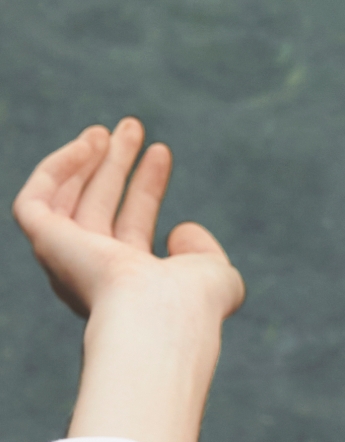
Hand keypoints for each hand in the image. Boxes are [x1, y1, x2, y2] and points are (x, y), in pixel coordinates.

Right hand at [13, 121, 242, 333]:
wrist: (162, 316)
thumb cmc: (192, 303)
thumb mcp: (213, 274)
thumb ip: (203, 253)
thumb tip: (180, 229)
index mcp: (129, 284)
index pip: (130, 226)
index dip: (145, 187)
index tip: (162, 151)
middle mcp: (93, 274)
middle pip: (97, 207)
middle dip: (113, 165)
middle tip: (132, 125)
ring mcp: (67, 260)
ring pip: (65, 201)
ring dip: (86, 159)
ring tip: (108, 128)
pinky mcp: (46, 243)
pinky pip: (34, 201)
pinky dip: (56, 168)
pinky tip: (86, 144)